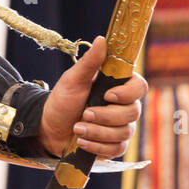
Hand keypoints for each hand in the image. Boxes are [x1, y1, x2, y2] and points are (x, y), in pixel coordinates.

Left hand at [37, 36, 146, 157]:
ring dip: (98, 132)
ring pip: (124, 132)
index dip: (128, 93)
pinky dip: (97, 146)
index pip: (140, 87)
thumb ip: (89, 63)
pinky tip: (82, 141)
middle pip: (133, 112)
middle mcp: (123, 106)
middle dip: (106, 116)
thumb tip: (102, 39)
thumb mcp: (72, 80)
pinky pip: (117, 148)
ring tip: (77, 128)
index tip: (108, 95)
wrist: (48, 127)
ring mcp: (120, 127)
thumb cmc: (62, 100)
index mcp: (116, 87)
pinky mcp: (114, 145)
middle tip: (84, 114)